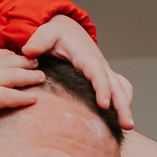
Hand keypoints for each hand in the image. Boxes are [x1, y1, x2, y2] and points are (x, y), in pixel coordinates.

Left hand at [22, 15, 134, 130]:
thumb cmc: (56, 34)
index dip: (103, 89)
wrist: (67, 29)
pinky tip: (120, 118)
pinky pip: (119, 88)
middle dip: (122, 105)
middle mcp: (100, 65)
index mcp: (87, 57)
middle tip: (127, 124)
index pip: (98, 74)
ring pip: (121, 89)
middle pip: (116, 86)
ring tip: (127, 127)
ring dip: (126, 106)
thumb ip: (38, 41)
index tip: (104, 105)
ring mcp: (103, 72)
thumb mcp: (46, 33)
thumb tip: (29, 51)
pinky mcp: (103, 77)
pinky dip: (123, 100)